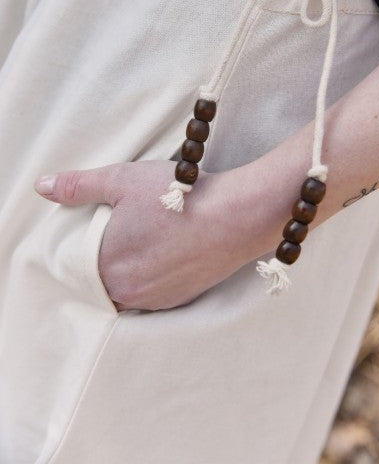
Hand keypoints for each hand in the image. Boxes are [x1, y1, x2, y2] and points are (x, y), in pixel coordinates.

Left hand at [33, 160, 260, 310]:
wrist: (236, 216)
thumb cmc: (178, 196)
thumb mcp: (121, 180)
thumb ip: (78, 186)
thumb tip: (43, 186)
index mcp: (106, 266)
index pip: (77, 264)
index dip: (83, 246)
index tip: (96, 230)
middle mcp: (128, 291)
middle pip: (103, 279)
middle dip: (107, 260)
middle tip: (123, 232)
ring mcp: (157, 299)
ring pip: (130, 289)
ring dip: (131, 270)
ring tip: (146, 240)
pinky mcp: (182, 299)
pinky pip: (155, 294)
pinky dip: (155, 277)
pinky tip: (167, 252)